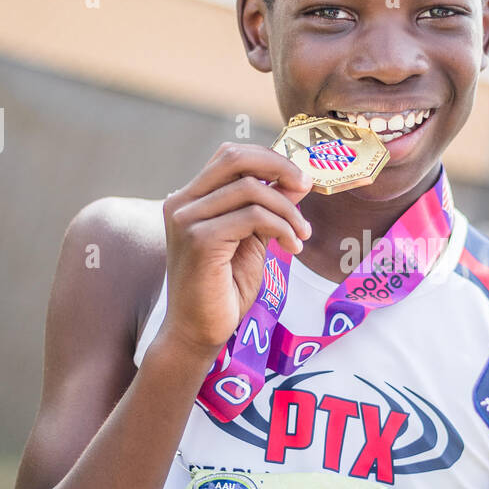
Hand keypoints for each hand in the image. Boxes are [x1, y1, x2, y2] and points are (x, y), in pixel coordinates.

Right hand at [155, 143, 311, 357]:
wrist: (198, 332)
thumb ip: (267, 209)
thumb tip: (296, 181)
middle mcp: (182, 202)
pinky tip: (292, 247)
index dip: (269, 159)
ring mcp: (187, 219)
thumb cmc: (223, 290)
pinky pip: (253, 216)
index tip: (299, 180)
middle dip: (279, 167)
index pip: (230, 156)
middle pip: (235, 157)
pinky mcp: (200, 239)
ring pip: (251, 189)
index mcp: (190, 199)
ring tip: (301, 235)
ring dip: (287, 210)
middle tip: (306, 187)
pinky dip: (281, 227)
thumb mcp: (251, 240)